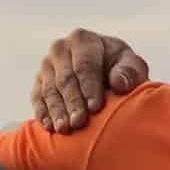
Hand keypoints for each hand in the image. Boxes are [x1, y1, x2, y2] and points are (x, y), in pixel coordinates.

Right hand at [32, 30, 148, 132]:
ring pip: (49, 90)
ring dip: (57, 111)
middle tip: (79, 123)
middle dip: (73, 103)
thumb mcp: (132, 66)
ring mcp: (46, 66)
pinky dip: (43, 114)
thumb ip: (130, 71)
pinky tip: (50, 128)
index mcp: (82, 39)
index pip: (84, 65)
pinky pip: (37, 98)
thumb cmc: (121, 70)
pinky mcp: (39, 83)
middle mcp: (60, 49)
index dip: (89, 87)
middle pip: (65, 79)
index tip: (95, 108)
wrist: (105, 74)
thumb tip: (119, 83)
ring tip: (65, 130)